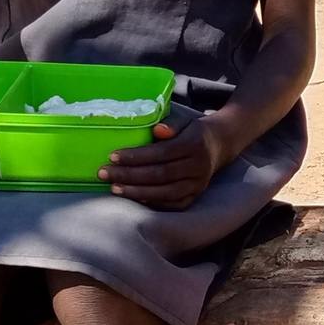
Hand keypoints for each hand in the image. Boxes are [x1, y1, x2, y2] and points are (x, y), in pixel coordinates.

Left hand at [101, 112, 229, 209]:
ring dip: (136, 191)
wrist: (219, 145)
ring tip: (114, 188)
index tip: (112, 156)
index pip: (161, 153)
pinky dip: (151, 202)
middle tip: (104, 173)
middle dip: (129, 175)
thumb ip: (170, 123)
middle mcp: (197, 167)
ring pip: (164, 192)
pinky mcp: (195, 196)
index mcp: (193, 145)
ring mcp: (197, 184)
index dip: (136, 156)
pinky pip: (171, 203)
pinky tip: (133, 197)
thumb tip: (157, 130)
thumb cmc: (192, 131)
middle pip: (159, 174)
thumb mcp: (184, 121)